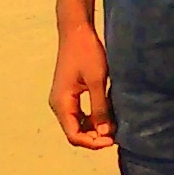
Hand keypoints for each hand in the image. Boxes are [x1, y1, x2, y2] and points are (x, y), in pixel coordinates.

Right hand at [50, 19, 114, 147]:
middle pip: (75, 132)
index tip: (112, 140)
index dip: (93, 143)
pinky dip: (92, 119)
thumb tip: (105, 133)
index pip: (74, 135)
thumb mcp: (97, 81)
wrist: (76, 31)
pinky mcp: (68, 94)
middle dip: (95, 137)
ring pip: (77, 124)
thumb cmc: (86, 52)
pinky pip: (79, 114)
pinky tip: (107, 115)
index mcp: (61, 103)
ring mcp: (62, 100)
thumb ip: (100, 108)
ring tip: (113, 125)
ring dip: (94, 129)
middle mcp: (58, 105)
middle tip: (116, 135)